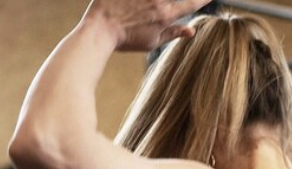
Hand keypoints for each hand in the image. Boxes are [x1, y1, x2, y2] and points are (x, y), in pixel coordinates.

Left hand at [83, 0, 197, 52]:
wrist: (99, 32)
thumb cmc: (125, 39)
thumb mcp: (150, 42)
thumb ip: (172, 34)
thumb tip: (192, 31)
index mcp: (165, 16)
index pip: (191, 3)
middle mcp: (159, 1)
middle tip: (163, 8)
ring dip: (157, 3)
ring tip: (150, 8)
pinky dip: (144, 1)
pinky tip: (142, 3)